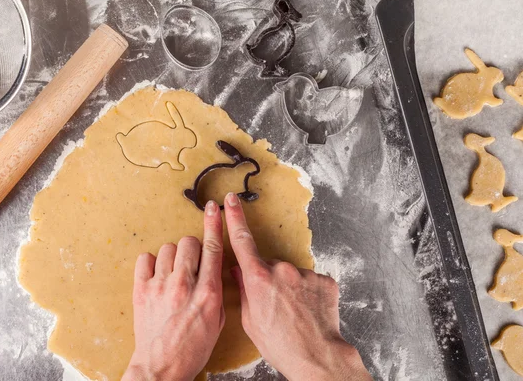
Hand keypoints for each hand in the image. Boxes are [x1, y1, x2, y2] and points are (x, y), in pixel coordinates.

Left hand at [122, 201, 224, 380]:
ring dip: (173, 257)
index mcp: (208, 292)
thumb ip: (217, 290)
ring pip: (168, 249)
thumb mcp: (217, 320)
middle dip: (193, 248)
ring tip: (173, 275)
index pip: (213, 248)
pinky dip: (152, 263)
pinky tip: (157, 276)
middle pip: (189, 243)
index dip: (215, 224)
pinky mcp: (141, 290)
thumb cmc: (192, 348)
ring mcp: (160, 286)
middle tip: (191, 264)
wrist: (161, 367)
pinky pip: (145, 259)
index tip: (215, 208)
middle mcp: (184, 285)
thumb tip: (214, 268)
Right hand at [224, 193, 371, 380]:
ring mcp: (305, 274)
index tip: (231, 201)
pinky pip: (311, 281)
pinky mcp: (324, 280)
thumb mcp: (251, 320)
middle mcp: (281, 270)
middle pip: (269, 266)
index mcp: (258, 278)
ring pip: (291, 274)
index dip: (235, 218)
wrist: (316, 356)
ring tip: (293, 312)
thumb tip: (238, 271)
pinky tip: (308, 310)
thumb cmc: (280, 344)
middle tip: (274, 305)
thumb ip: (243, 291)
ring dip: (289, 287)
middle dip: (268, 279)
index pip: (242, 241)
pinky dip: (308, 292)